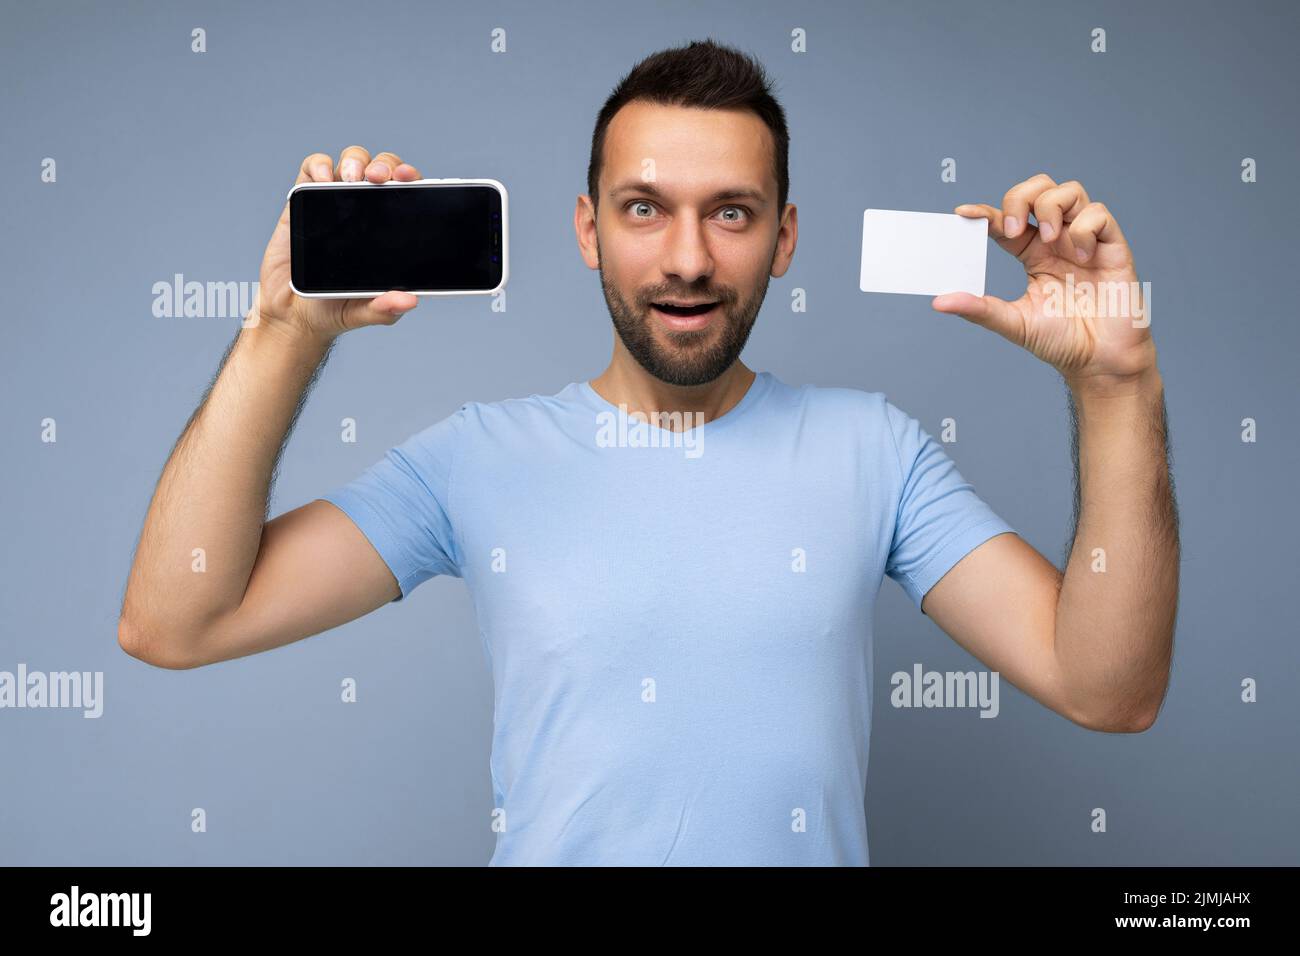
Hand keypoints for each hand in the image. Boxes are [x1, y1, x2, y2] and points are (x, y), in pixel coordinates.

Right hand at [251, 146, 424, 345]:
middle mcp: (365, 211)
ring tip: (352, 178)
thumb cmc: (334, 309)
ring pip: (352, 162)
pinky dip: (319, 165)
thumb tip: (410, 301)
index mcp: (387, 231)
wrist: (292, 313)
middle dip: (384, 165)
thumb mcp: (365, 311)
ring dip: (355, 161)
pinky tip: (322, 178)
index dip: (410, 179)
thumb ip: (386, 308)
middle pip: (381, 169)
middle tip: (377, 178)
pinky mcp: (304, 200)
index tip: (407, 179)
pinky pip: (313, 169)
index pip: (407, 194)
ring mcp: (334, 203)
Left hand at [932, 173, 1156, 391]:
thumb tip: (939, 302)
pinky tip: (1082, 257)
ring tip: (1050, 241)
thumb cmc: (1061, 341)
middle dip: (1021, 197)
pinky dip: (1084, 228)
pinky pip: (1099, 214)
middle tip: (1014, 228)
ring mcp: (1085, 240)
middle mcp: (1058, 241)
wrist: (1100, 361)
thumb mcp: (1013, 323)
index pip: (1006, 220)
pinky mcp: (1112, 246)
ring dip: (1052, 207)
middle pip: (1039, 188)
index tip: (963, 214)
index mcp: (1032, 254)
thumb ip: (979, 309)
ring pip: (1069, 191)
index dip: (985, 212)